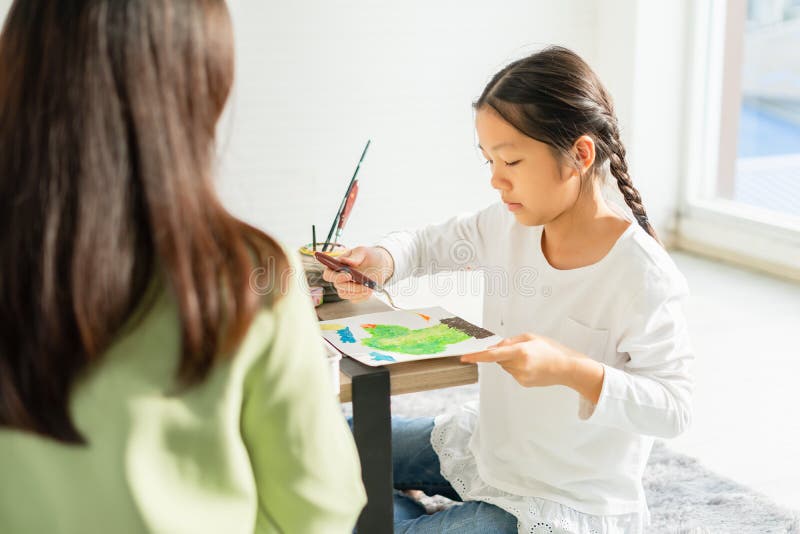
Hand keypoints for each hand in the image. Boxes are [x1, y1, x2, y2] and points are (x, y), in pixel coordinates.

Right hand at [321, 246, 394, 301]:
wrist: (380, 265)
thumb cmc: (368, 256)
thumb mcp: (363, 252)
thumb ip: (354, 256)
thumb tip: (344, 260)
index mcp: (337, 266)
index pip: (328, 274)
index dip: (334, 277)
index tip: (348, 275)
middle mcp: (339, 278)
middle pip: (337, 285)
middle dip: (350, 285)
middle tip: (363, 282)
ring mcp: (345, 287)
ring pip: (345, 294)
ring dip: (357, 291)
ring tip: (369, 286)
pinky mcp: (353, 295)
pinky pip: (355, 299)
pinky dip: (363, 295)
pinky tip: (370, 289)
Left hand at [460, 333, 579, 387]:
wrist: (567, 368)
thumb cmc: (552, 350)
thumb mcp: (531, 337)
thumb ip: (510, 341)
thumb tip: (495, 347)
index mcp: (520, 352)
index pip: (492, 355)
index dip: (477, 356)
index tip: (464, 358)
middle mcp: (519, 366)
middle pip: (499, 360)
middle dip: (504, 354)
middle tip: (521, 350)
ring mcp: (521, 377)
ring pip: (505, 367)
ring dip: (511, 362)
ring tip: (530, 359)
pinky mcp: (523, 383)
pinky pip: (513, 373)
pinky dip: (517, 369)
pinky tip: (532, 367)